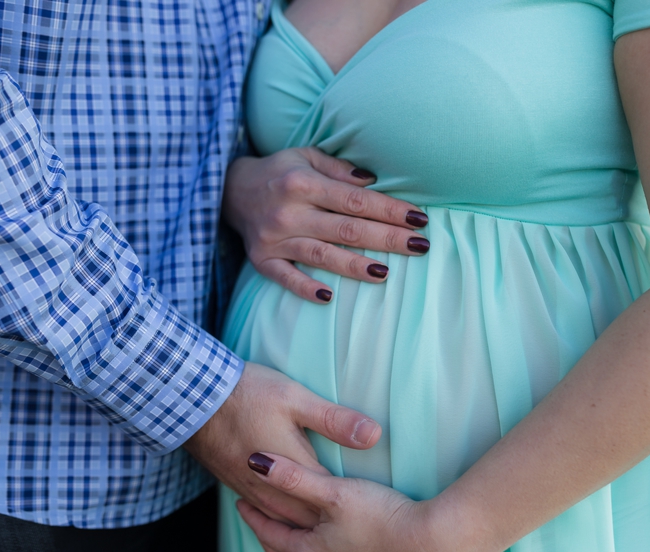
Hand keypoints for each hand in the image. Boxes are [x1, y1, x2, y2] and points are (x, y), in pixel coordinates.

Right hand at [183, 363, 380, 527]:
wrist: (192, 399)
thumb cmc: (247, 394)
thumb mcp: (296, 398)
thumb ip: (334, 420)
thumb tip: (372, 435)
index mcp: (294, 471)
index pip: (331, 500)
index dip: (354, 506)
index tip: (377, 512)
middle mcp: (272, 491)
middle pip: (309, 520)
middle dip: (333, 525)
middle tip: (361, 533)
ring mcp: (253, 492)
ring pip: (287, 522)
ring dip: (308, 527)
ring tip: (333, 534)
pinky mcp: (239, 488)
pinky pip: (268, 515)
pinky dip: (286, 520)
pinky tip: (295, 520)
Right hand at [222, 147, 429, 302]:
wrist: (229, 189)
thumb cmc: (280, 172)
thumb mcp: (307, 157)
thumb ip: (339, 169)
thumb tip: (374, 181)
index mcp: (304, 184)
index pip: (357, 201)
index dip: (390, 210)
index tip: (419, 219)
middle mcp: (290, 212)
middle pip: (347, 230)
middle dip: (388, 239)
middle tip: (420, 247)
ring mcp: (275, 239)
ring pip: (323, 256)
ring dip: (356, 266)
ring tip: (386, 273)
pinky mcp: (262, 260)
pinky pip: (285, 278)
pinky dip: (306, 288)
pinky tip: (329, 297)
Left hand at [237, 452, 461, 551]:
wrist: (433, 546)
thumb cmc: (383, 516)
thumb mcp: (333, 491)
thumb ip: (292, 476)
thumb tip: (254, 462)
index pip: (268, 534)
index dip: (253, 516)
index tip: (243, 501)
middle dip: (273, 536)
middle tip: (263, 518)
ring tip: (300, 537)